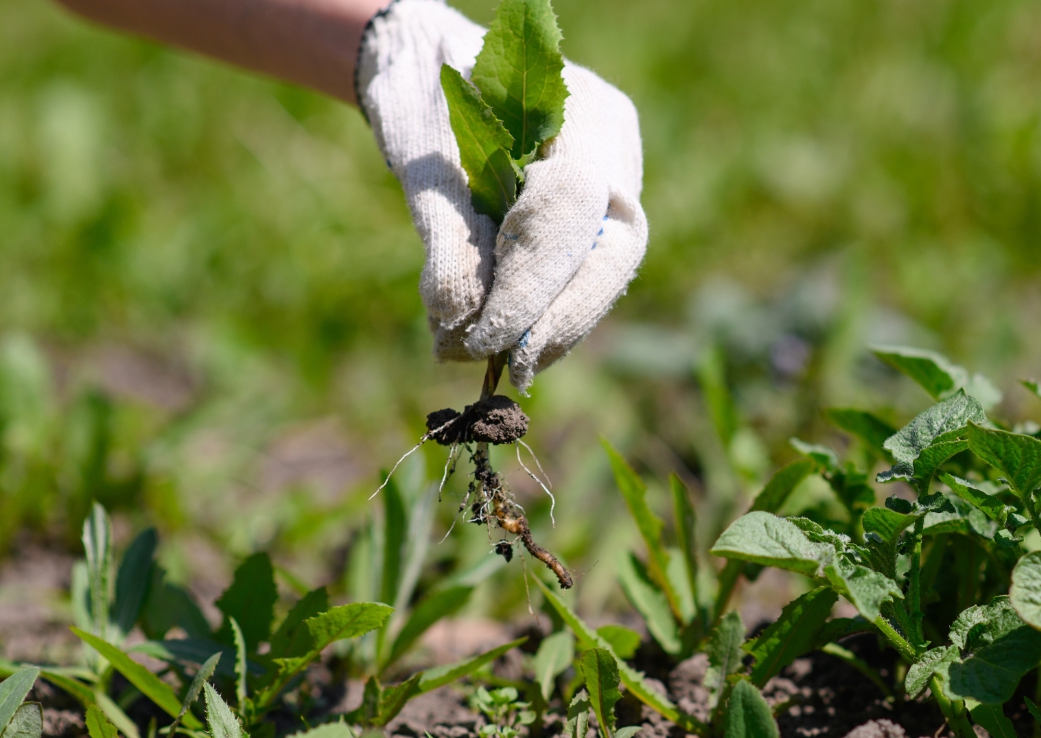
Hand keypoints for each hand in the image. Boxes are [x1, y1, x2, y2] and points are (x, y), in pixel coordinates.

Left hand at [356, 0, 646, 390]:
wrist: (430, 67)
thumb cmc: (423, 100)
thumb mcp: (423, 162)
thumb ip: (447, 235)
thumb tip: (457, 321)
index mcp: (582, 113)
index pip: (571, 208)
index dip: (532, 282)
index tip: (484, 338)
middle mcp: (615, 149)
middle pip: (613, 251)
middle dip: (561, 317)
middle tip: (509, 367)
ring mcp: (617, 181)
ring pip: (604, 272)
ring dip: (553, 327)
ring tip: (496, 362)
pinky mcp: (600, 215)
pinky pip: (586, 275)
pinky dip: (548, 316)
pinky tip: (508, 345)